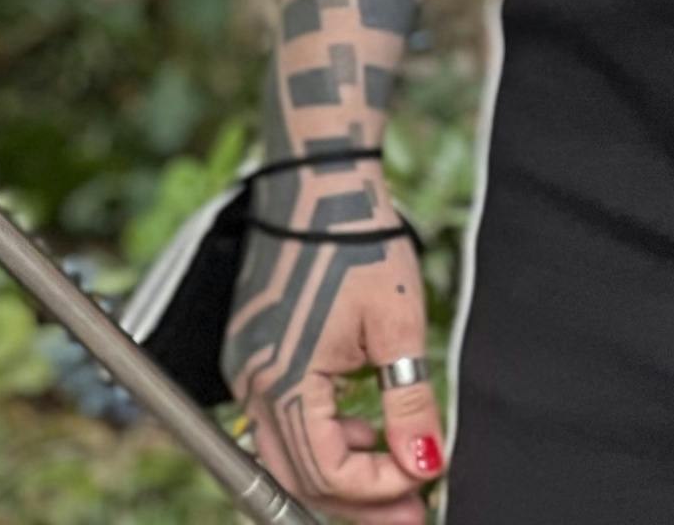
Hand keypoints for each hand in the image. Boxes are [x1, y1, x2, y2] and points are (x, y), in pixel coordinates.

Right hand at [227, 153, 440, 521]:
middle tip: (412, 513)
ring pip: (287, 454)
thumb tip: (425, 465)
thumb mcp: (399, 326)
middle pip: (300, 476)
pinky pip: (280, 421)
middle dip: (358, 501)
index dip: (378, 488)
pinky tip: (362, 425)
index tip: (425, 477)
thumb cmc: (359, 242)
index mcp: (286, 380)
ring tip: (395, 466)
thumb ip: (409, 404)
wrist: (318, 181)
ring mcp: (247, 369)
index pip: (327, 472)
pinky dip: (321, 437)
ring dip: (340, 472)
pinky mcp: (253, 354)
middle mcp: (253, 384)